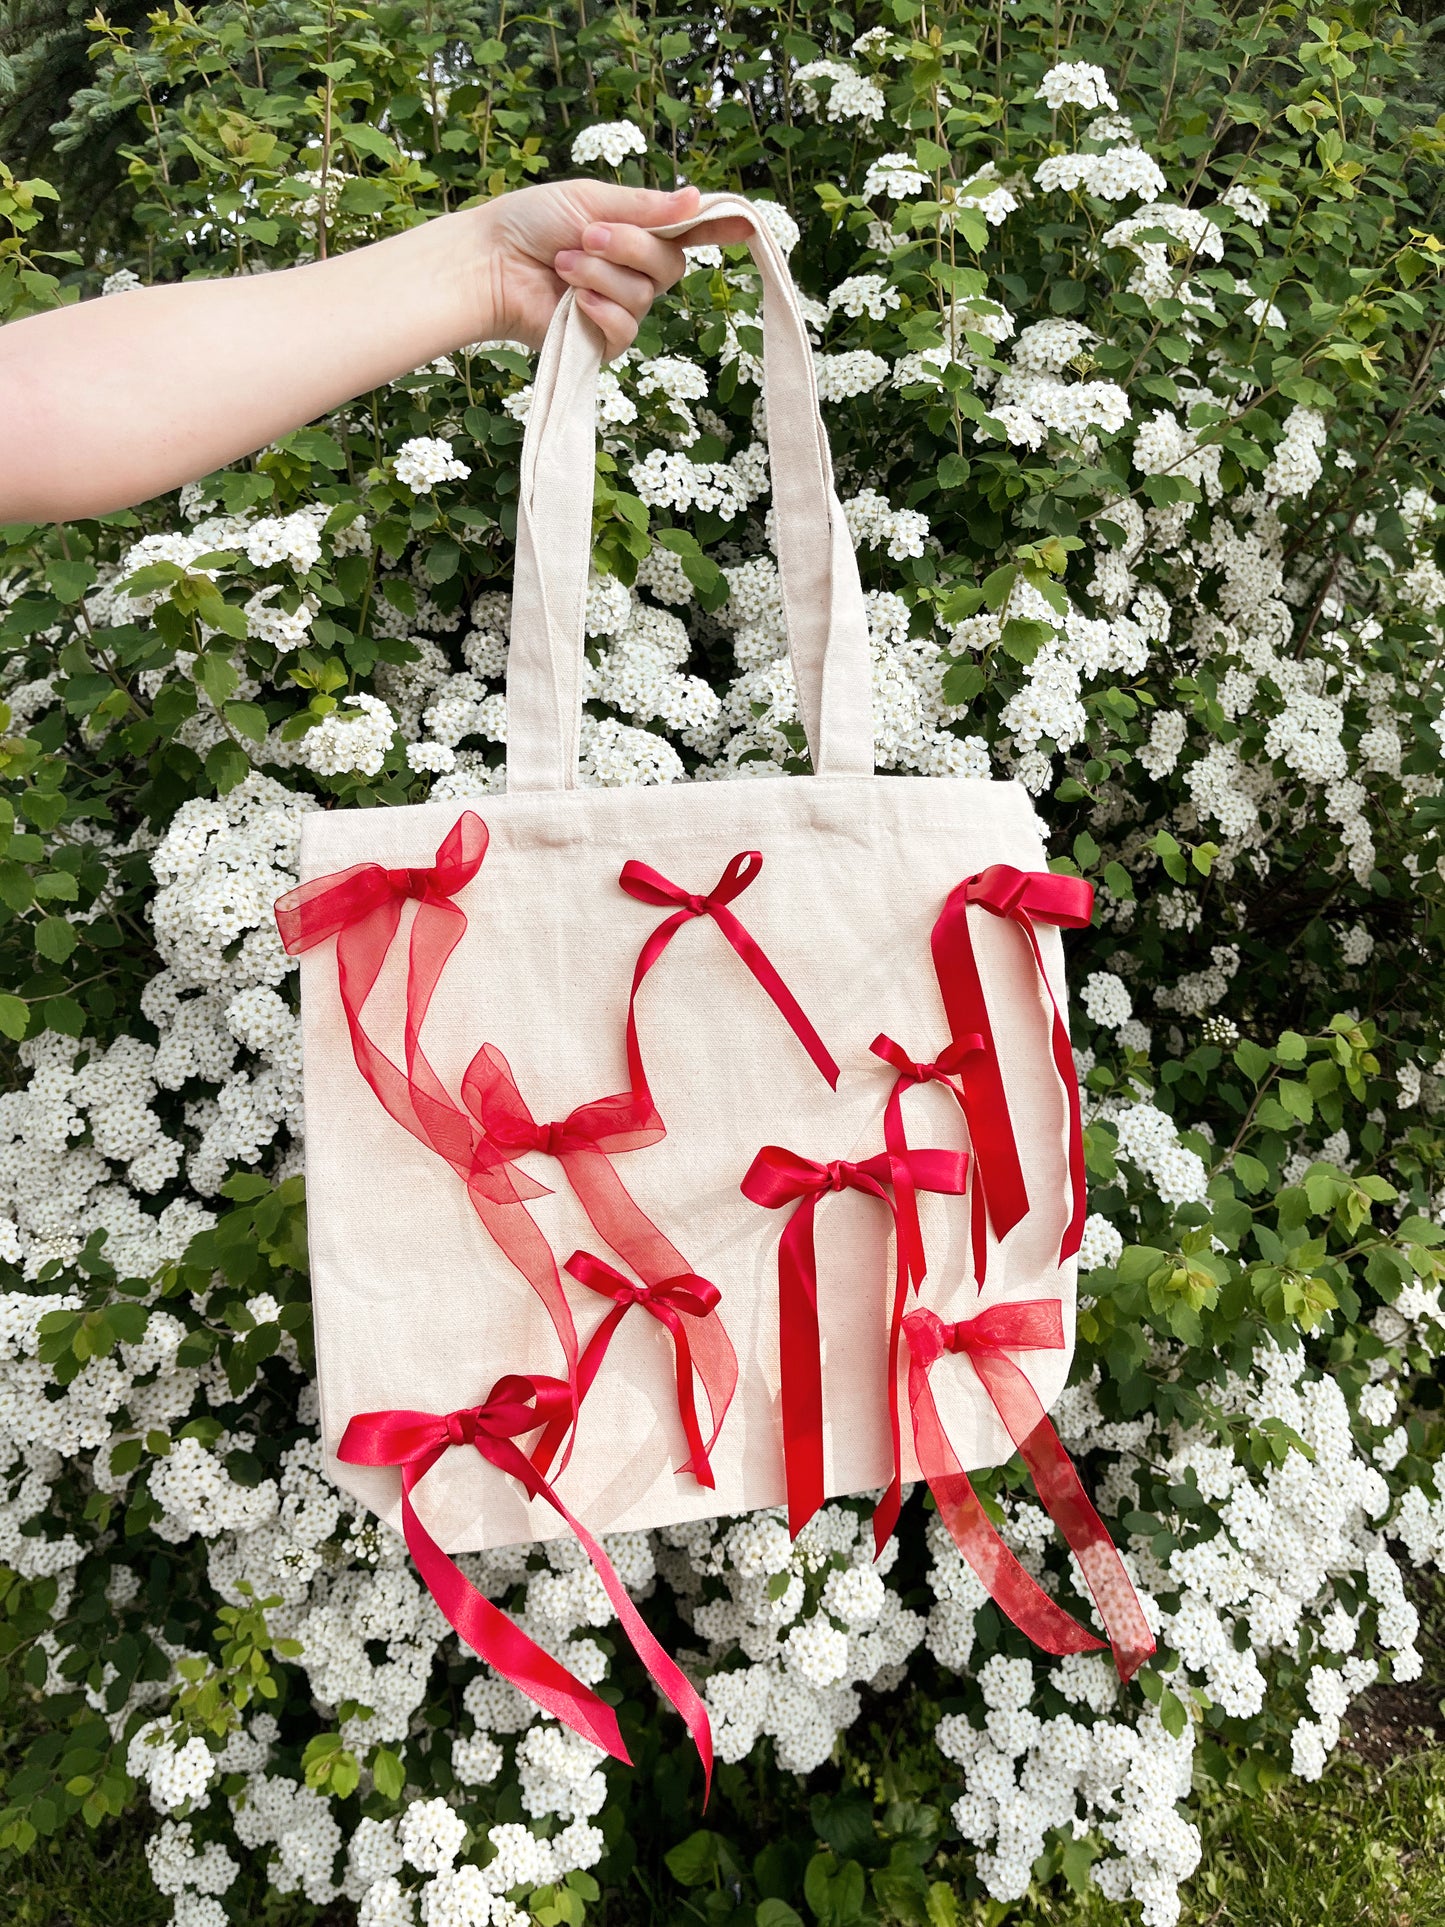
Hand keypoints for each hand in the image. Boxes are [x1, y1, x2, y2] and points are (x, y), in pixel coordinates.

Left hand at [476, 181, 754, 360]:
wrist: (490, 264)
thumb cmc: (530, 224)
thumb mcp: (590, 200)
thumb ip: (645, 206)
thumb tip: (697, 198)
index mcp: (636, 233)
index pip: (688, 233)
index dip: (719, 230)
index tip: (747, 226)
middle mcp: (635, 273)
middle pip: (671, 265)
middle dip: (630, 247)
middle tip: (587, 235)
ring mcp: (620, 309)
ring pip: (645, 296)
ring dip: (601, 275)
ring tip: (563, 265)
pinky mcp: (601, 343)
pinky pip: (626, 330)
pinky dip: (600, 310)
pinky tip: (572, 300)